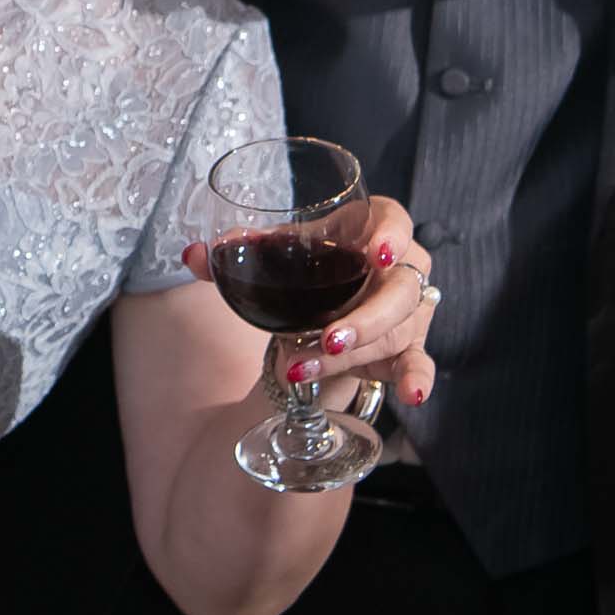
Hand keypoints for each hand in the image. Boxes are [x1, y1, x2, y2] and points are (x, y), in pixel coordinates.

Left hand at [185, 195, 437, 412]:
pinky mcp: (407, 349)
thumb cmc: (305, 273)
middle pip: (398, 290)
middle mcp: (398, 270)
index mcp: (368, 231)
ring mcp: (408, 312)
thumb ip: (238, 255)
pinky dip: (416, 379)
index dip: (391, 233)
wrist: (318, 315)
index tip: (376, 252)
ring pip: (394, 331)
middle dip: (365, 318)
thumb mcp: (277, 260)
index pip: (393, 220)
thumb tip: (193, 255)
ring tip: (302, 367)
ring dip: (351, 355)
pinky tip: (412, 394)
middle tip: (328, 337)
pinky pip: (420, 364)